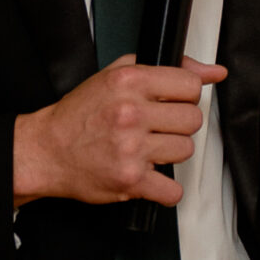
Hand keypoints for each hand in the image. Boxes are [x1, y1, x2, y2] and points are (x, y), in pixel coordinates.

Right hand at [12, 55, 225, 206]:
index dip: (184, 96)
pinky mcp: (130, 180)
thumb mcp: (118, 75)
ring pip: (186, 151)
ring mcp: (131, 148)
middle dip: (178, 125)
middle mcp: (130, 112)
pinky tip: (149, 177)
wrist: (46, 150)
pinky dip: (164, 190)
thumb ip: (169, 68)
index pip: (191, 86)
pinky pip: (173, 191)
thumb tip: (213, 72)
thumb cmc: (80, 115)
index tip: (170, 103)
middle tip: (157, 128)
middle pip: (192, 120)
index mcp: (130, 81)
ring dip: (170, 154)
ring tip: (147, 150)